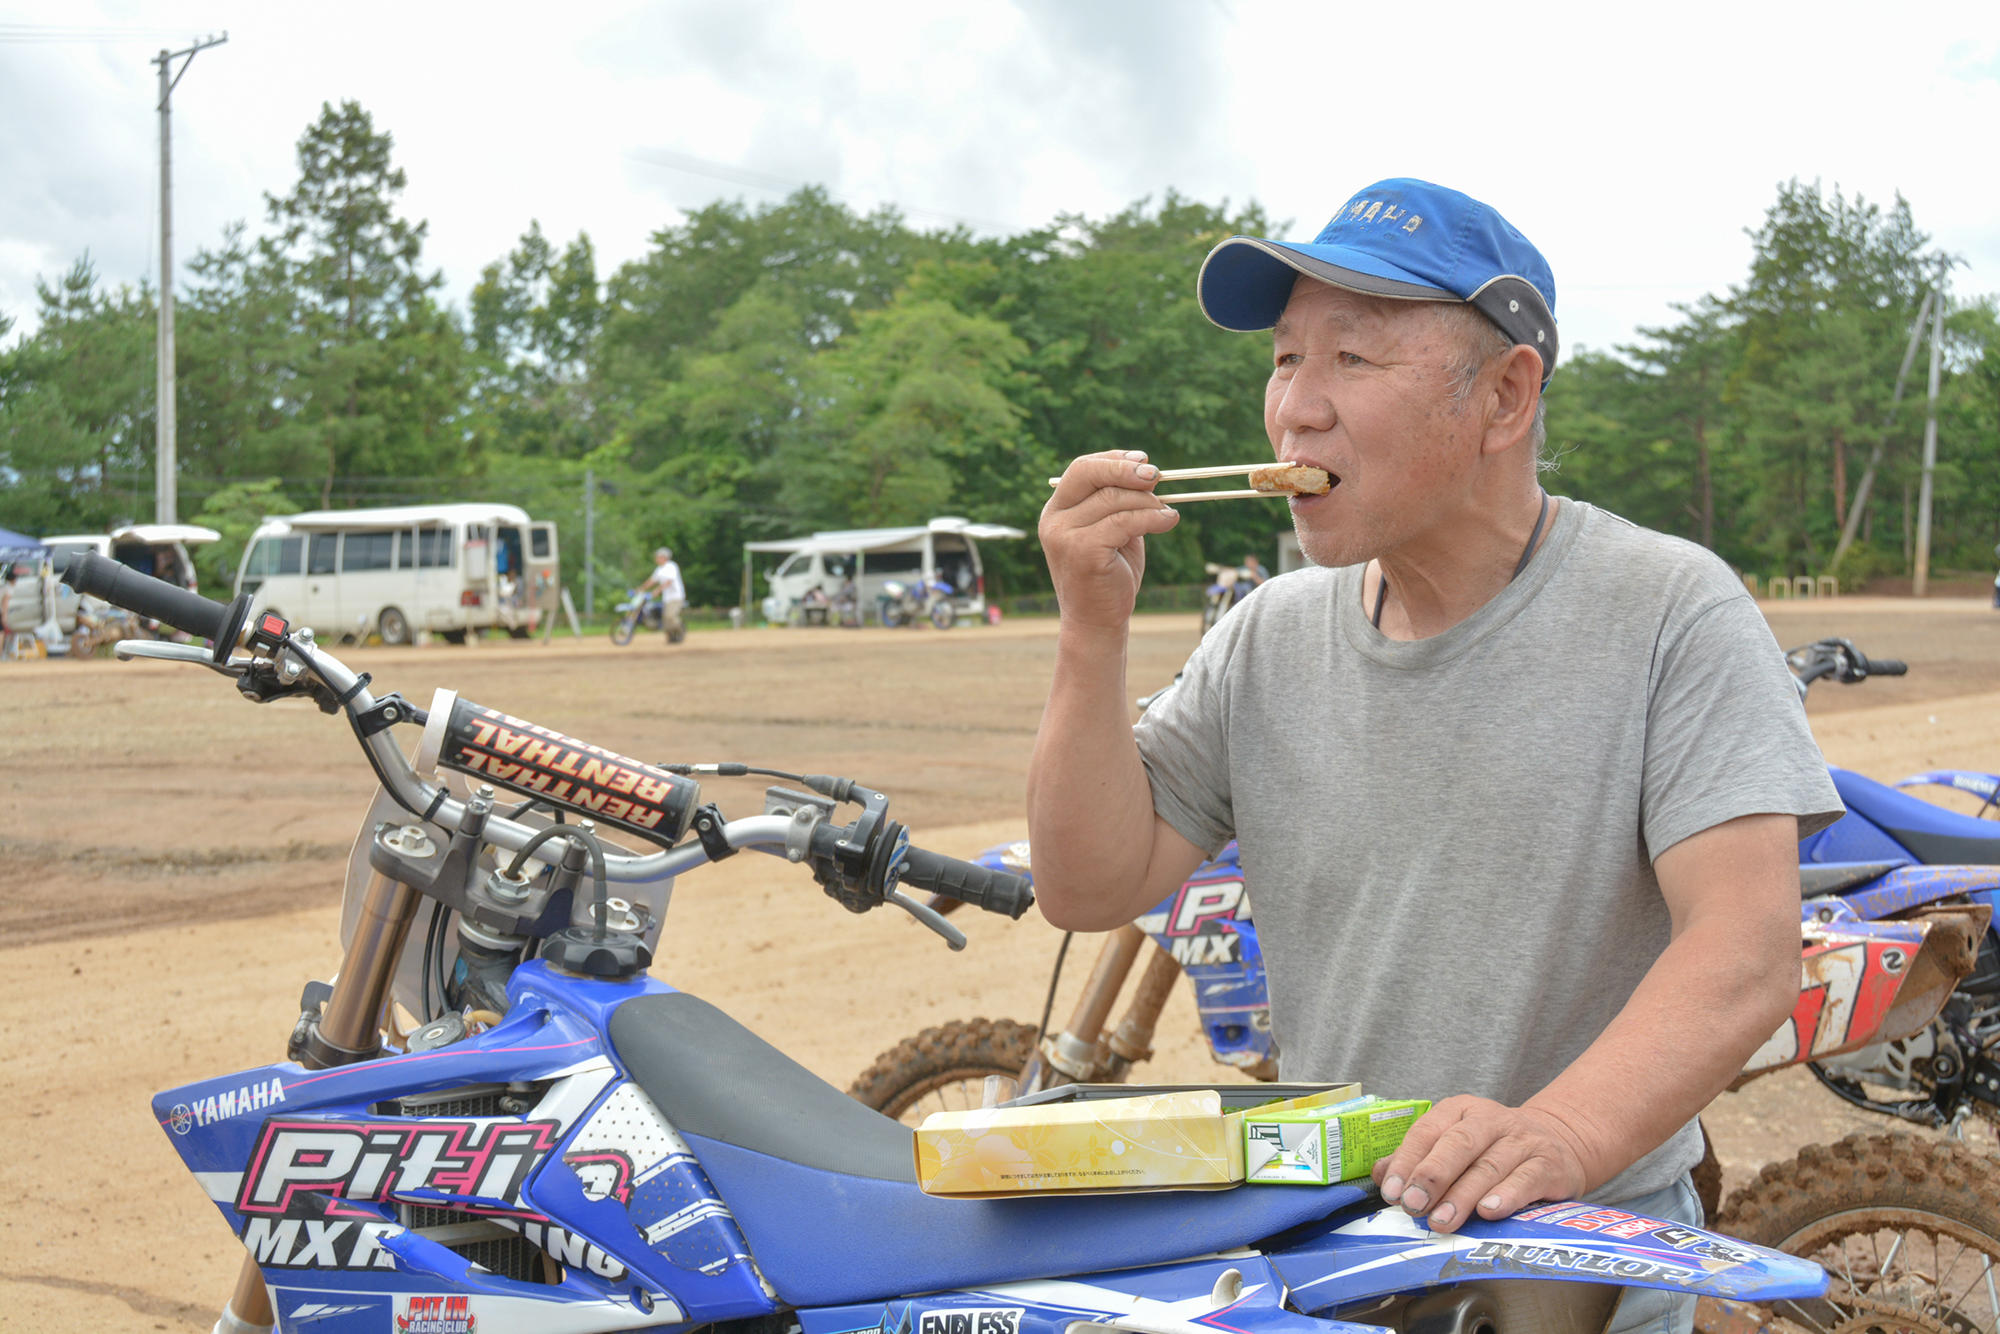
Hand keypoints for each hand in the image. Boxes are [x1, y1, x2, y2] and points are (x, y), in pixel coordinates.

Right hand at [1039, 450, 1180, 631]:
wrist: (1097, 622)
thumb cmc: (1109, 576)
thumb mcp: (1114, 532)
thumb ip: (1122, 503)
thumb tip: (1149, 472)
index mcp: (1057, 510)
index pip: (1081, 469)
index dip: (1113, 460)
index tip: (1143, 460)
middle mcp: (1054, 520)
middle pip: (1090, 474)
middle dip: (1126, 470)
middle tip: (1157, 476)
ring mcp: (1064, 535)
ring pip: (1114, 499)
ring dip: (1149, 502)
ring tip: (1168, 513)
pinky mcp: (1082, 551)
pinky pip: (1124, 521)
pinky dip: (1153, 518)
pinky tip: (1168, 522)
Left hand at [1371, 1096, 1592, 1233]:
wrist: (1559, 1142)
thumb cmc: (1493, 1149)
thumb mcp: (1454, 1144)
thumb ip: (1417, 1159)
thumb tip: (1381, 1175)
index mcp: (1459, 1110)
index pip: (1427, 1131)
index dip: (1407, 1162)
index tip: (1392, 1192)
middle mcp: (1491, 1120)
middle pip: (1458, 1144)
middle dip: (1432, 1176)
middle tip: (1414, 1205)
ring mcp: (1522, 1140)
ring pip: (1489, 1165)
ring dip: (1463, 1195)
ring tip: (1442, 1220)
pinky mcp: (1549, 1163)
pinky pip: (1526, 1178)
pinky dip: (1507, 1195)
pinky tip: (1489, 1211)